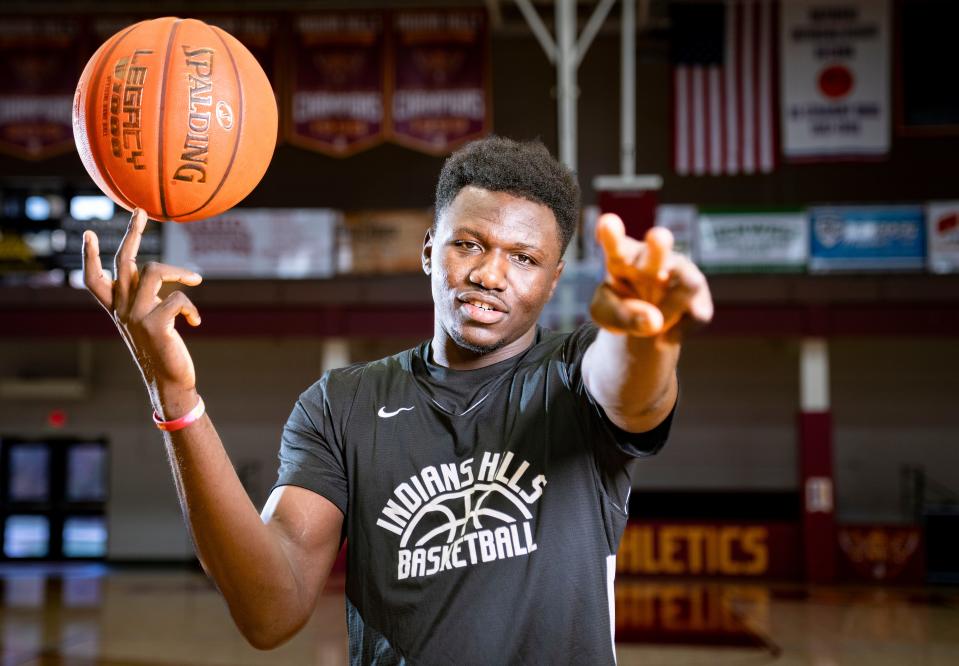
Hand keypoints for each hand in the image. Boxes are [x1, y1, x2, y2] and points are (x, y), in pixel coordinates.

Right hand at [83, 208, 202, 411]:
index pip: (94, 280)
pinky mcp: (155, 324)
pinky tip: (196, 322)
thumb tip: (154, 272)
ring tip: (196, 278)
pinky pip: (178, 298)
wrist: (169, 381)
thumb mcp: (148, 321)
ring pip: (155, 271)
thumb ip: (145, 298)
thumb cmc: (163, 350)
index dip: (90, 257)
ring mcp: (136, 316)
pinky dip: (192, 306)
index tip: (88, 233)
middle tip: (141, 211)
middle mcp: (122, 310)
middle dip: (133, 233)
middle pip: (123, 262)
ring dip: (179, 271)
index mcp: (118, 309)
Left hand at [591, 213, 712, 340]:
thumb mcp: (606, 315)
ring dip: (669, 310)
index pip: (616, 245)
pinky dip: (678, 332)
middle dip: (660, 244)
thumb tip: (654, 321)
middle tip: (657, 237)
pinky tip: (665, 337)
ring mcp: (682, 274)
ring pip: (688, 285)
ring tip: (654, 328)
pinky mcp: (700, 298)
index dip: (613, 235)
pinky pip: (696, 315)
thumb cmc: (620, 310)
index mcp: (623, 258)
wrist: (644, 328)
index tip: (607, 222)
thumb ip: (620, 316)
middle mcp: (655, 260)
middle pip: (660, 248)